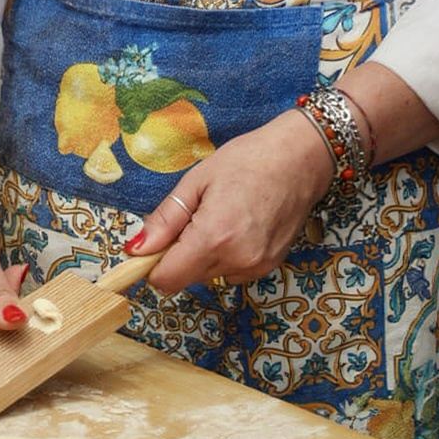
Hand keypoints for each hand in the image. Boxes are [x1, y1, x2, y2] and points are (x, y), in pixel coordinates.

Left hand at [129, 109, 333, 292]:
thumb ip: (165, 220)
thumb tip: (136, 249)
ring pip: (206, 276)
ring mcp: (256, 267)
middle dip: (177, 255)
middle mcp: (236, 260)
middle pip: (184, 278)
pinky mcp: (269, 267)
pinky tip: (236, 227)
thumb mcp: (196, 181)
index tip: (156, 243)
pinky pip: (229, 272)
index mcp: (214, 238)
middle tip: (192, 219)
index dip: (152, 264)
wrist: (302, 158)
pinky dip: (224, 256)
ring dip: (201, 257)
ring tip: (218, 219)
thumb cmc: (248, 161)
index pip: (166, 279)